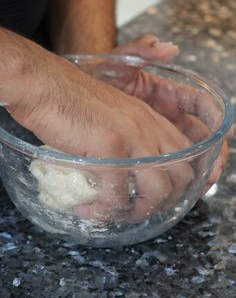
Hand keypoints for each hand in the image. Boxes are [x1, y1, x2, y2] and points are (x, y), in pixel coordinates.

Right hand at [3, 37, 193, 222]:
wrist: (43, 84)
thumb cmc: (70, 100)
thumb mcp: (111, 115)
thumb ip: (128, 136)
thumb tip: (129, 169)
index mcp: (150, 119)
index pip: (186, 154)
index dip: (177, 182)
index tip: (154, 197)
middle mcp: (148, 127)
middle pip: (181, 177)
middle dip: (163, 201)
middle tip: (135, 209)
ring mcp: (131, 136)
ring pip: (157, 191)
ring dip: (138, 211)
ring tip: (113, 212)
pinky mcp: (108, 147)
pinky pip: (116, 194)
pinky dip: (103, 211)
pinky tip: (87, 209)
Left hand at [101, 34, 231, 192]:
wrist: (75, 92)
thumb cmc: (101, 74)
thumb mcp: (120, 59)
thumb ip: (142, 49)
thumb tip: (169, 47)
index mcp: (167, 94)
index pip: (198, 104)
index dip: (214, 115)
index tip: (225, 130)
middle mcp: (167, 115)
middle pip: (199, 134)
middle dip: (211, 152)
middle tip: (213, 170)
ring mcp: (156, 134)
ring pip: (185, 152)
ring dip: (197, 168)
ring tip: (202, 184)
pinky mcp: (143, 148)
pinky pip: (163, 163)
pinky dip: (172, 175)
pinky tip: (175, 189)